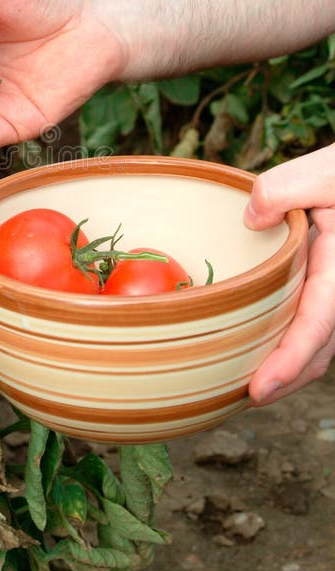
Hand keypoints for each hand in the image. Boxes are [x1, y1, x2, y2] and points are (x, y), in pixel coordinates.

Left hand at [246, 142, 334, 404]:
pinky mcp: (328, 284)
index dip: (290, 360)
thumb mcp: (326, 172)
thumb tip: (250, 218)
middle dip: (287, 379)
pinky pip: (314, 321)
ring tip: (248, 383)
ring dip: (290, 365)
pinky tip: (261, 343)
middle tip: (243, 398)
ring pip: (320, 341)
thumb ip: (286, 188)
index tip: (259, 389)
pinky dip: (291, 341)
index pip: (319, 323)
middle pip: (321, 348)